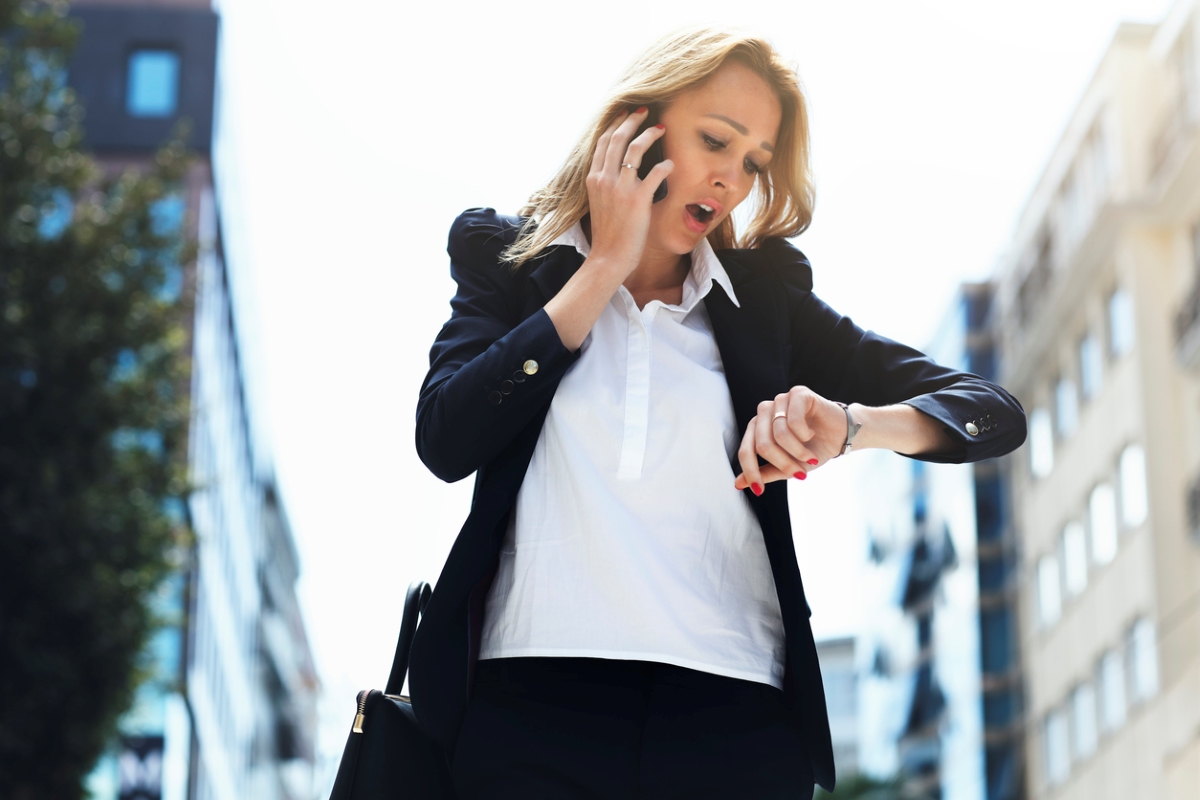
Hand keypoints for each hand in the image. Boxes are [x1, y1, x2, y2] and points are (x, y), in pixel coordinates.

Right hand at [584, 107, 673, 276]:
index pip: (603, 143)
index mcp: (594, 179)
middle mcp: (604, 179)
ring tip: (661, 128)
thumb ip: (605, 184)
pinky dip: (665, 165)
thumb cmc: (608, 234)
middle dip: (632, 120)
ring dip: (649, 134)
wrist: (608, 257)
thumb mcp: (599, 203)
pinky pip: (655, 173)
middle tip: (645, 111)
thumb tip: (618, 171)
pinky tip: (671, 164)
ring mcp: (620, 188)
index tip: (626, 115)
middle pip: (617, 138)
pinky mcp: (637, 199)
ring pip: (635, 149)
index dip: (615, 125)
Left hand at [733, 386, 846, 494]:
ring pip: (779, 434)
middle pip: (762, 444)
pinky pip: (793, 420)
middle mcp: (765, 412)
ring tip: (809, 456)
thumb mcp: (788, 466)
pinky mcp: (797, 393)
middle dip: (782, 464)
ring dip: (797, 451)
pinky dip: (804, 434)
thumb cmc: (813, 449)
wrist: (841, 436)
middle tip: (799, 474)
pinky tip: (811, 434)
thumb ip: (765, 472)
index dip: (751, 471)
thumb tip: (738, 484)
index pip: (746, 450)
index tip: (760, 491)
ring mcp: (780, 400)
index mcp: (758, 427)